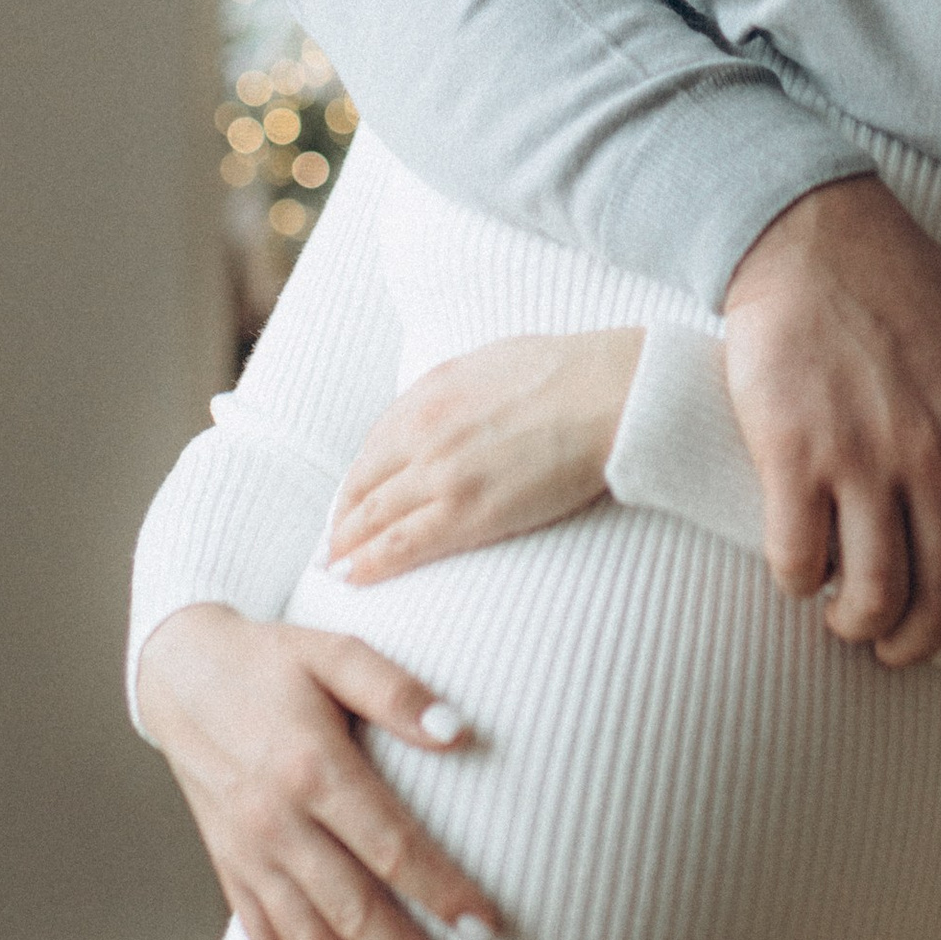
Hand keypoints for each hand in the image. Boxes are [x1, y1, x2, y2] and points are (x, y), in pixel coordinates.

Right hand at [136, 605, 500, 939]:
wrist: (180, 673)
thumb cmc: (271, 659)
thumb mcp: (334, 652)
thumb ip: (397, 693)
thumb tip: (460, 733)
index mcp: (313, 768)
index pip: (391, 848)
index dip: (442, 893)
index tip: (489, 929)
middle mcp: (278, 824)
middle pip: (354, 913)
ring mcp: (249, 855)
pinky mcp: (229, 870)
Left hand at [327, 329, 644, 583]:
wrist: (609, 393)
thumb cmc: (570, 373)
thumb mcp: (494, 363)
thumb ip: (462, 391)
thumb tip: (456, 407)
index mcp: (430, 392)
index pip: (375, 445)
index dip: (358, 479)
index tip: (352, 499)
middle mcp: (422, 430)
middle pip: (363, 483)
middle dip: (343, 516)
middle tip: (331, 542)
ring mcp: (441, 473)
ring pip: (373, 517)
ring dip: (346, 545)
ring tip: (333, 566)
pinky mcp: (466, 512)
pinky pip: (401, 544)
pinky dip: (369, 562)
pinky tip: (352, 577)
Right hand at [722, 178, 940, 678]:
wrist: (815, 235)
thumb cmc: (911, 290)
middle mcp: (936, 457)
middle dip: (919, 641)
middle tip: (897, 646)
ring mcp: (863, 458)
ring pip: (874, 592)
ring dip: (860, 626)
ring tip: (847, 620)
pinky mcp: (793, 452)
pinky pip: (798, 557)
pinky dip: (799, 582)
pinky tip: (799, 571)